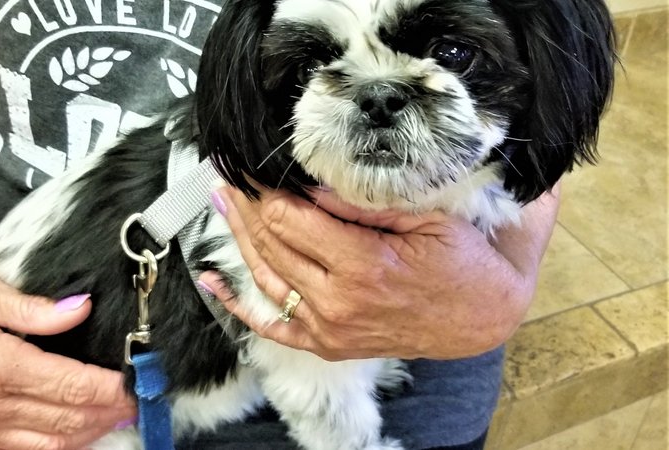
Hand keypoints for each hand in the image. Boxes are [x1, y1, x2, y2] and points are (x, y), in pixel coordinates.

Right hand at [0, 271, 136, 449]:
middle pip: (66, 418)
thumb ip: (35, 309)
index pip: (70, 384)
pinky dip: (53, 446)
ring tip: (114, 419)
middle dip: (107, 412)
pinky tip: (74, 433)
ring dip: (86, 433)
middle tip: (135, 403)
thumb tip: (80, 308)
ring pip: (48, 443)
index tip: (133, 384)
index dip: (108, 388)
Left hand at [201, 186, 556, 360]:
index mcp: (360, 265)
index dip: (262, 190)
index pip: (288, 220)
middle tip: (229, 174)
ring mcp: (328, 328)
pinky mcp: (326, 344)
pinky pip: (272, 326)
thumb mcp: (423, 218)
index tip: (250, 165)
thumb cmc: (460, 262)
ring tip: (222, 203)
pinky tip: (212, 281)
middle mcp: (336, 302)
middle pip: (270, 244)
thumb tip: (310, 180)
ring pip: (265, 277)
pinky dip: (238, 304)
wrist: (480, 317)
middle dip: (245, 206)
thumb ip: (362, 204)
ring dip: (238, 238)